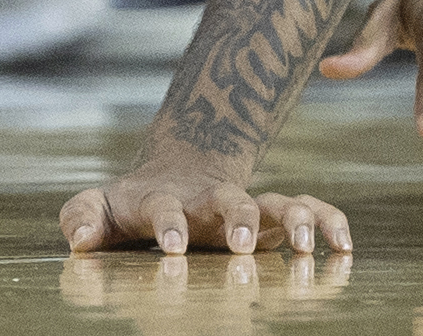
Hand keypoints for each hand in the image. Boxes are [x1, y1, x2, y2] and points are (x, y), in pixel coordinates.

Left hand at [61, 164, 350, 254]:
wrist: (177, 175)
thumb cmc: (133, 204)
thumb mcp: (99, 207)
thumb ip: (82, 216)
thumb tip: (78, 240)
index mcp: (167, 201)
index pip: (165, 208)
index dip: (169, 224)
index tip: (173, 248)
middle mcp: (211, 201)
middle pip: (229, 199)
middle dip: (238, 218)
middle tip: (242, 246)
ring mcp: (247, 206)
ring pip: (278, 202)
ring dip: (294, 219)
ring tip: (304, 248)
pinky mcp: (275, 217)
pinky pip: (312, 211)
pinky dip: (330, 223)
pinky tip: (344, 248)